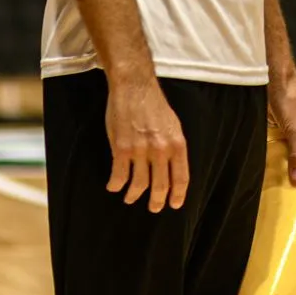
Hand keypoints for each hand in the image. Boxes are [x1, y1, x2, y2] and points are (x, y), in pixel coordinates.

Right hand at [105, 77, 188, 210]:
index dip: (178, 195)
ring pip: (138, 185)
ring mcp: (141, 150)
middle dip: (156, 201)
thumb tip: (173, 167)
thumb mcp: (173, 125)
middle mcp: (161, 150)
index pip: (181, 178)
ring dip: (133, 195)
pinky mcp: (121, 148)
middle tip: (153, 208)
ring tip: (130, 198)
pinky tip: (114, 186)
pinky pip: (119, 176)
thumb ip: (173, 146)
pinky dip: (115, 185)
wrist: (134, 87)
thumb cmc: (154, 105)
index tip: (174, 205)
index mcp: (177, 144)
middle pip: (160, 186)